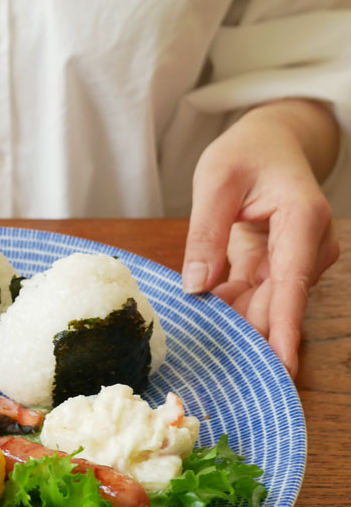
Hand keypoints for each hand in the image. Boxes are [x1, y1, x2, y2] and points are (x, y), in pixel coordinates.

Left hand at [182, 99, 339, 378]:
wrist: (270, 142)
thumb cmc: (246, 153)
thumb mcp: (215, 182)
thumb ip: (206, 234)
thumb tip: (196, 288)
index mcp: (303, 218)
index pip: (293, 282)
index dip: (284, 327)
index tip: (283, 365)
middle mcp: (310, 245)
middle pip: (278, 303)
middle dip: (247, 331)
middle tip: (209, 355)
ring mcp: (297, 260)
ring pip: (265, 305)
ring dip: (233, 320)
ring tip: (197, 333)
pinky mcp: (279, 268)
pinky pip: (254, 298)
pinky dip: (228, 307)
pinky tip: (202, 312)